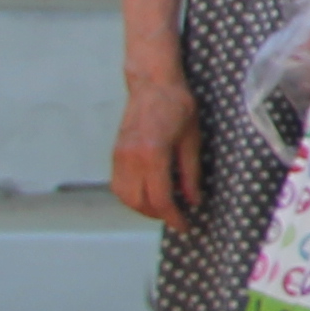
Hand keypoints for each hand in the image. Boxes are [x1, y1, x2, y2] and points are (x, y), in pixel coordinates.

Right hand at [108, 72, 201, 229]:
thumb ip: (191, 173)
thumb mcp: (192, 140)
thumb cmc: (178, 106)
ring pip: (125, 197)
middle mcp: (131, 158)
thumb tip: (193, 200)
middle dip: (159, 215)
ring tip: (164, 208)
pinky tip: (148, 193)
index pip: (161, 198)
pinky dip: (132, 196)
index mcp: (153, 155)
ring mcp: (119, 156)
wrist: (153, 84)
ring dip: (143, 208)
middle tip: (178, 217)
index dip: (174, 217)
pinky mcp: (115, 154)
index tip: (185, 226)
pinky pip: (119, 185)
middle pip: (140, 202)